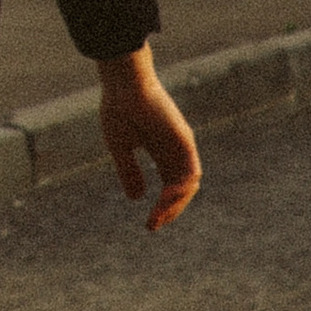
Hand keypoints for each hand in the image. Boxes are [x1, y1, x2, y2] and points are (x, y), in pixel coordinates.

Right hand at [100, 48, 200, 231]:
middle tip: (152, 225)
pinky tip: (168, 199)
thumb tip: (136, 199)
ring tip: (158, 216)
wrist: (123, 84)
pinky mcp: (185, 139)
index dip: (161, 207)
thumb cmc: (119, 108)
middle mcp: (175, 150)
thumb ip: (128, 171)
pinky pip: (191, 170)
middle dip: (169, 210)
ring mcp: (181, 145)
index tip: (149, 224)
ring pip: (189, 183)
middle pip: (180, 189)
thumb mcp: (120, 146)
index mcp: (160, 151)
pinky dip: (183, 188)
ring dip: (176, 204)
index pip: (169, 186)